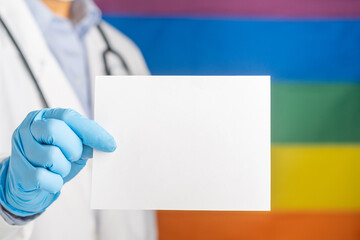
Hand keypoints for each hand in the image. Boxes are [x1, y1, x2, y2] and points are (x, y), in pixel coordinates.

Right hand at [0, 108, 115, 216]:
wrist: (31, 184)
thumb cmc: (56, 160)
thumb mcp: (73, 146)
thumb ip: (86, 140)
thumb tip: (108, 143)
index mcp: (45, 117)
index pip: (69, 117)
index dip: (91, 131)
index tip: (110, 144)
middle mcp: (29, 128)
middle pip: (55, 131)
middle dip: (73, 148)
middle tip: (74, 157)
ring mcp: (21, 149)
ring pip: (50, 156)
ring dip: (63, 168)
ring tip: (60, 169)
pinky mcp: (18, 172)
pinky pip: (43, 178)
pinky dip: (55, 183)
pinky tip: (53, 180)